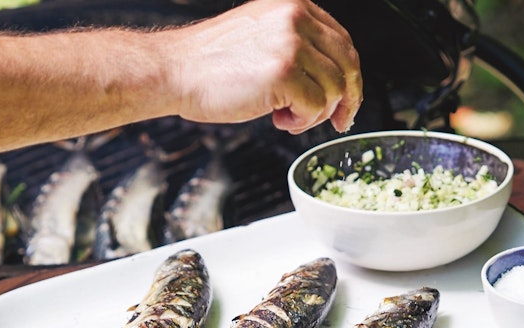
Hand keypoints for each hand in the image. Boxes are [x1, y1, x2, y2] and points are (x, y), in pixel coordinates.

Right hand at [165, 0, 362, 133]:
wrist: (175, 70)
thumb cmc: (209, 63)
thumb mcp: (261, 37)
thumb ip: (295, 47)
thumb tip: (328, 79)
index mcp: (294, 6)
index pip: (341, 42)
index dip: (348, 76)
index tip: (347, 99)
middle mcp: (297, 18)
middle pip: (347, 64)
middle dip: (347, 99)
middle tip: (338, 120)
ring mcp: (292, 44)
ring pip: (334, 88)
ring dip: (315, 113)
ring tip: (287, 117)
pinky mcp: (284, 73)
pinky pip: (316, 106)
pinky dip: (302, 121)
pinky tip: (278, 119)